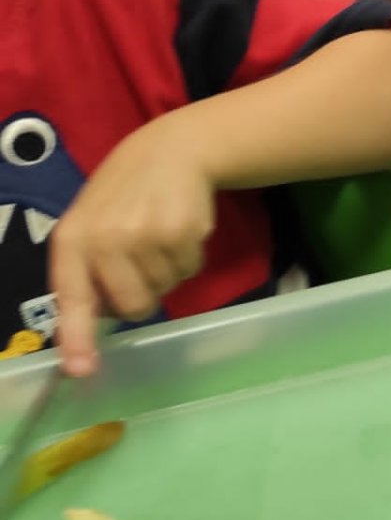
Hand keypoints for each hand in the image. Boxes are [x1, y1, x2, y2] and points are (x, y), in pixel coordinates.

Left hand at [49, 122, 216, 376]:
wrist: (172, 149)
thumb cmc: (124, 194)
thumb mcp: (91, 224)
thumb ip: (86, 273)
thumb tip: (90, 332)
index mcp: (73, 239)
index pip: (72, 297)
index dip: (76, 337)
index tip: (81, 370)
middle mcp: (105, 239)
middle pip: (133, 306)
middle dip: (144, 295)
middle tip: (142, 262)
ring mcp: (144, 235)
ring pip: (165, 289)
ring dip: (167, 271)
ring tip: (160, 235)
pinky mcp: (181, 232)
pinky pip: (189, 270)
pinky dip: (188, 257)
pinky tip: (180, 228)